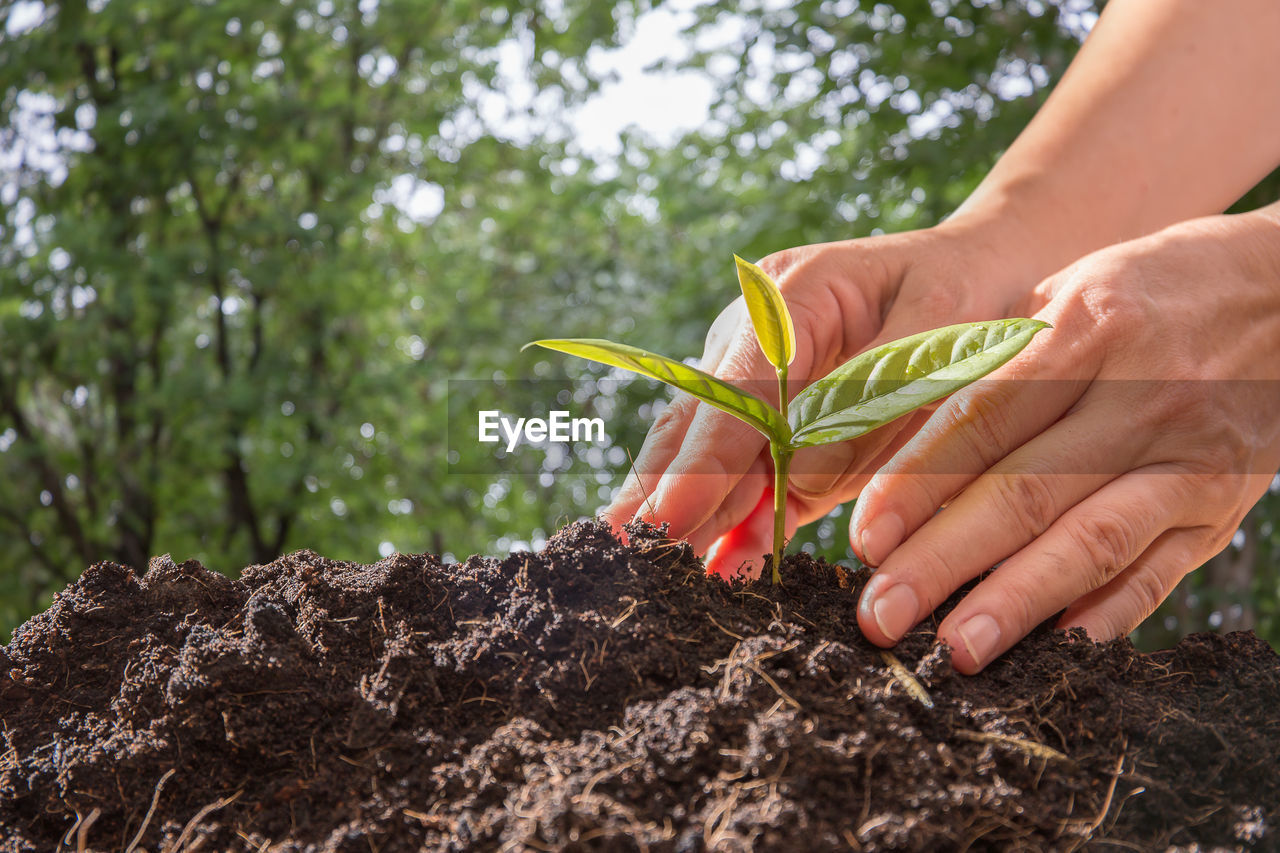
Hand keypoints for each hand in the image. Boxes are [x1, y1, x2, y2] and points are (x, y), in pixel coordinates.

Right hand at [603, 216, 1045, 574]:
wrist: (987, 270)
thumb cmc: (969, 291)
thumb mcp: (937, 340)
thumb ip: (867, 407)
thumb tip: (796, 487)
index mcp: (792, 297)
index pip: (733, 390)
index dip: (701, 461)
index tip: (669, 518)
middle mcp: (758, 336)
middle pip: (700, 421)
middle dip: (662, 491)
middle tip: (625, 556)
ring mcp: (763, 377)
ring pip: (710, 451)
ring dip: (684, 511)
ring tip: (649, 570)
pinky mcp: (784, 416)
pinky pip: (751, 472)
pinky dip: (734, 517)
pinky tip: (715, 562)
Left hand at [851, 206, 1279, 671]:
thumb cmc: (1149, 291)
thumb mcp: (1065, 295)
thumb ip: (990, 364)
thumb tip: (899, 445)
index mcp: (1088, 329)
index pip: (983, 420)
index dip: (917, 484)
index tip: (864, 538)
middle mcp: (1143, 396)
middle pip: (1025, 492)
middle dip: (943, 561)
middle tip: (880, 614)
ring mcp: (1191, 457)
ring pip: (1092, 541)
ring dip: (1018, 602)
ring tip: (956, 649)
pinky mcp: (1223, 506)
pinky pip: (1161, 570)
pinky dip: (1107, 614)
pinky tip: (1053, 648)